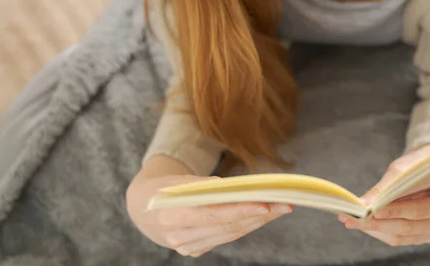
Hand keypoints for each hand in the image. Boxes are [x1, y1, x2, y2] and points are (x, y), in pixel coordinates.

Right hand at [127, 174, 291, 257]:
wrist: (145, 207)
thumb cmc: (165, 187)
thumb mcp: (177, 181)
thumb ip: (200, 185)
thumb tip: (227, 187)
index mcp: (171, 217)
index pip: (212, 215)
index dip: (240, 210)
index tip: (265, 204)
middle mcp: (179, 237)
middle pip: (227, 226)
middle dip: (259, 214)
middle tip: (285, 203)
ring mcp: (188, 247)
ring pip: (231, 233)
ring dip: (258, 220)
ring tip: (280, 207)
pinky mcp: (196, 249)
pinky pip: (227, 237)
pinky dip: (246, 225)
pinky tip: (263, 216)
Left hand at [338, 145, 429, 246]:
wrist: (425, 172)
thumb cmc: (415, 167)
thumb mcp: (401, 171)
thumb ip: (384, 188)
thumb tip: (362, 203)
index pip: (418, 211)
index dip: (394, 211)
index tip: (371, 210)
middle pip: (406, 227)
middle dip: (376, 222)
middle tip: (352, 218)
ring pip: (399, 236)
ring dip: (373, 229)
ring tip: (351, 221)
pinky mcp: (419, 238)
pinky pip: (396, 239)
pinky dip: (377, 231)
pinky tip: (361, 224)